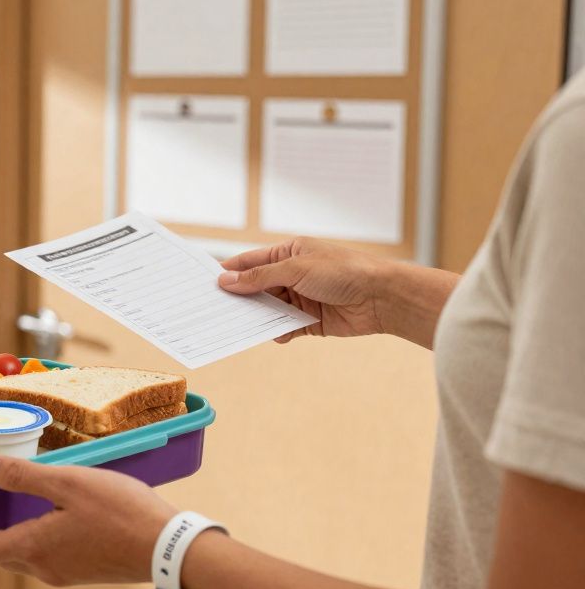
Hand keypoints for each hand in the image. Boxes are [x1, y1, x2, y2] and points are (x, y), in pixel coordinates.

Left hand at [0, 456, 176, 586]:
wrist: (171, 550)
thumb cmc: (123, 512)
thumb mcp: (69, 483)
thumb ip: (23, 476)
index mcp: (33, 547)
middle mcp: (43, 568)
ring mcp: (64, 573)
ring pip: (19, 557)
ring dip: (1, 537)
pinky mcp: (83, 571)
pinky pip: (42, 556)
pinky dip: (27, 537)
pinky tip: (39, 515)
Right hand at [217, 237, 390, 342]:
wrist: (383, 297)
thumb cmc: (343, 271)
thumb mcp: (295, 269)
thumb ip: (259, 277)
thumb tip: (226, 281)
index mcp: (289, 253)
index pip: (250, 262)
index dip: (229, 272)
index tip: (206, 283)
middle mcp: (293, 274)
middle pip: (256, 287)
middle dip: (240, 298)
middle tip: (216, 309)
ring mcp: (301, 298)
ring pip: (268, 309)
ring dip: (258, 317)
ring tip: (241, 324)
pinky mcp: (310, 321)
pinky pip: (285, 327)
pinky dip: (278, 332)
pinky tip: (275, 335)